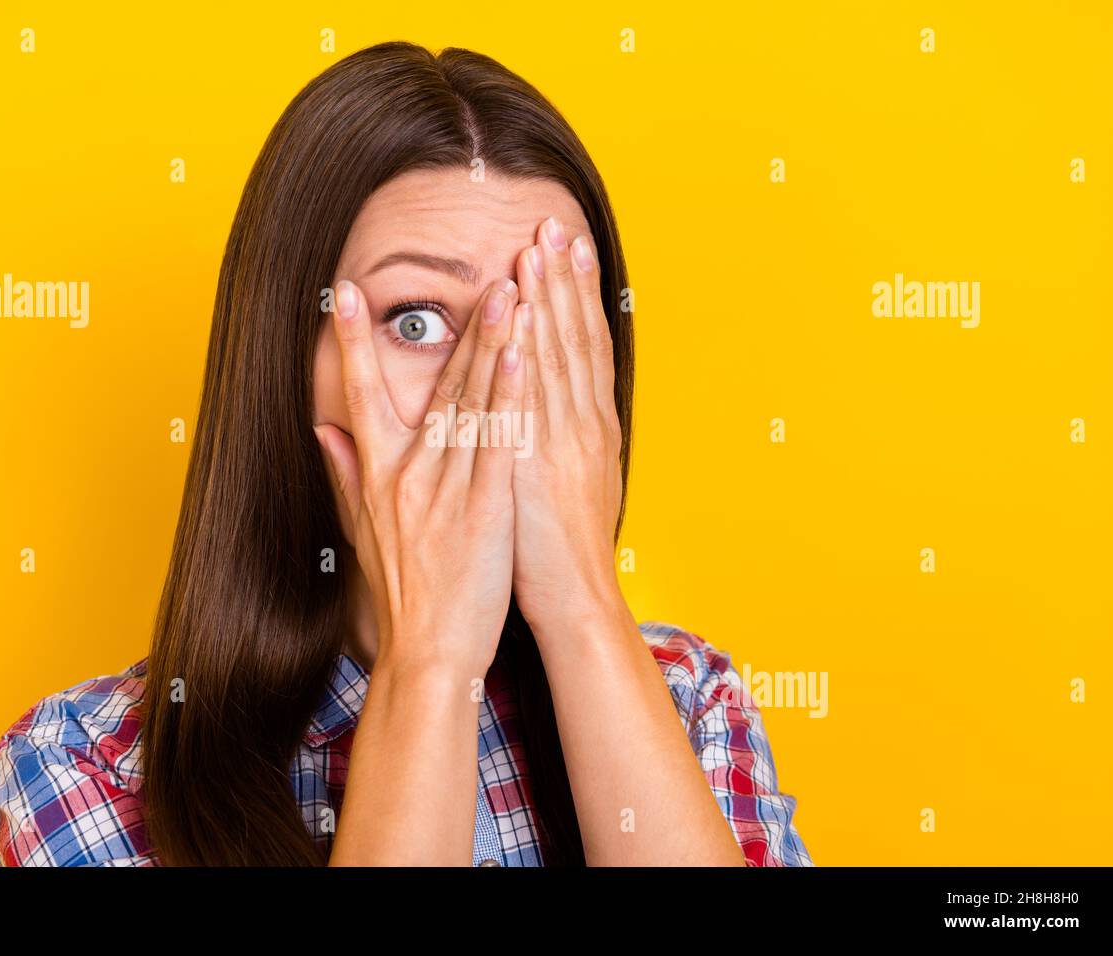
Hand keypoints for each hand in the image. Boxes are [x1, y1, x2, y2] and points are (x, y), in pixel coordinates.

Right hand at [314, 275, 525, 680]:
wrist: (428, 651)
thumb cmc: (400, 591)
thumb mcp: (360, 529)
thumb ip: (344, 471)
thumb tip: (321, 428)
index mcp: (378, 474)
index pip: (360, 393)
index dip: (352, 341)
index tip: (345, 291)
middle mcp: (408, 473)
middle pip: (438, 388)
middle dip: (465, 328)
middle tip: (489, 275)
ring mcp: (447, 490)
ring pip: (473, 406)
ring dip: (495, 347)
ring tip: (514, 294)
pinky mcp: (484, 510)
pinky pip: (499, 445)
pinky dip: (510, 399)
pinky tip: (525, 361)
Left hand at [510, 216, 627, 637]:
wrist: (575, 599)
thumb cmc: (558, 549)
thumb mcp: (556, 484)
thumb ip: (542, 440)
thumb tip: (528, 412)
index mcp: (585, 427)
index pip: (581, 347)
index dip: (573, 296)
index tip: (563, 249)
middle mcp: (583, 425)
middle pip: (575, 339)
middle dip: (565, 281)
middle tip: (554, 225)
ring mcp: (568, 441)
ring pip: (561, 358)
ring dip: (552, 301)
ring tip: (542, 250)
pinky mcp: (546, 463)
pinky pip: (540, 400)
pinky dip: (537, 356)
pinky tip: (529, 318)